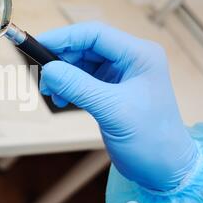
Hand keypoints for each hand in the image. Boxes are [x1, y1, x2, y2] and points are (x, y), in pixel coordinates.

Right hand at [38, 22, 197, 190]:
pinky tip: (62, 99)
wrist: (163, 168)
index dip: (64, 38)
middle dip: (61, 60)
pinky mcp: (111, 89)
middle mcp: (130, 59)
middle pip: (86, 47)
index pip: (95, 34)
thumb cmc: (150, 139)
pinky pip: (82, 79)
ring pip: (81, 63)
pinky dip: (68, 86)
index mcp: (139, 55)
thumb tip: (47, 70)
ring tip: (51, 92)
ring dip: (62, 75)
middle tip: (44, 78)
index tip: (39, 45)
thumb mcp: (112, 110)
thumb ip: (78, 87)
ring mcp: (120, 74)